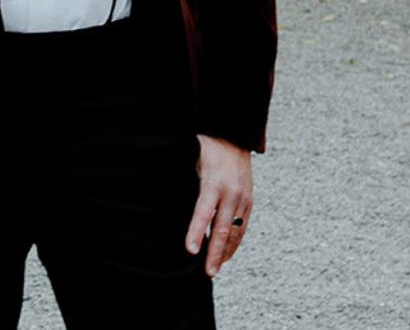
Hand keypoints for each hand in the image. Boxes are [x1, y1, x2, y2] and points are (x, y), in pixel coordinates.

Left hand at [183, 133, 251, 275]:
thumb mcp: (190, 157)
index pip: (203, 212)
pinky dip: (235, 242)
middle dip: (214, 253)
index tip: (190, 250)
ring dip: (226, 252)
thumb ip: (182, 177)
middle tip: (207, 272)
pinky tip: (226, 253)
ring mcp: (243, 199)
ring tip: (214, 268)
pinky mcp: (249, 202)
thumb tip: (160, 194)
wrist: (235, 137)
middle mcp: (231, 193)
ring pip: (235, 232)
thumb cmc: (207, 147)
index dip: (196, 232)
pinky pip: (243, 227)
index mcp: (213, 182)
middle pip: (223, 229)